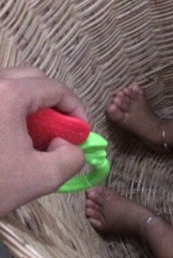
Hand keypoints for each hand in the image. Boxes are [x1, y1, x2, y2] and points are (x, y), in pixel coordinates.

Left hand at [0, 68, 87, 216]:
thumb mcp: (42, 178)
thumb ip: (70, 157)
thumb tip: (68, 145)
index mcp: (8, 95)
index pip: (53, 88)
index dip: (75, 108)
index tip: (80, 131)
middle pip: (30, 79)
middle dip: (51, 102)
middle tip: (59, 130)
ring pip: (7, 88)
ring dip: (27, 106)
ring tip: (32, 137)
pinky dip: (6, 113)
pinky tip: (7, 141)